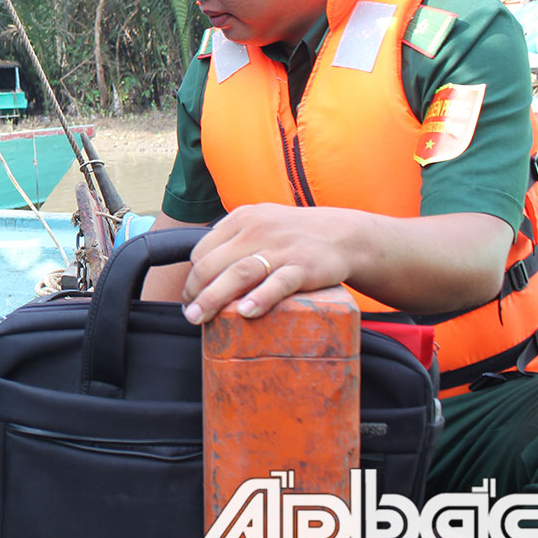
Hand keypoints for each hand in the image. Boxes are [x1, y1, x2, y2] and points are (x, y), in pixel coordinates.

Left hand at [181, 203, 357, 324]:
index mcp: (242, 219)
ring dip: (214, 297)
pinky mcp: (304, 266)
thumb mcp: (261, 222)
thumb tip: (201, 266)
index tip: (191, 297)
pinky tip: (245, 312)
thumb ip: (233, 237)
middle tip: (190, 314)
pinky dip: (260, 297)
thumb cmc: (295, 234)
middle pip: (214, 263)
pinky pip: (279, 282)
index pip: (203, 249)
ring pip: (238, 273)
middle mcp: (257, 230)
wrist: (346, 235)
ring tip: (200, 317)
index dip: (193, 276)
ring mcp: (281, 248)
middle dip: (195, 291)